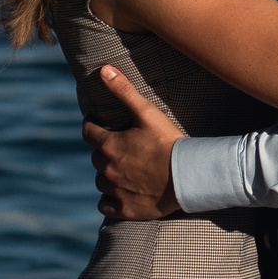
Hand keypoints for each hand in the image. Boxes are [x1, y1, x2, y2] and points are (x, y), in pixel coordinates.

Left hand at [83, 65, 183, 220]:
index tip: (98, 124)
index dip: (92, 126)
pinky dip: (110, 200)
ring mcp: (115, 191)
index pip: (88, 132)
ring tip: (124, 169)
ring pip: (101, 181)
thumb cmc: (169, 141)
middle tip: (121, 147)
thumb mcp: (147, 112)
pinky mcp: (125, 209)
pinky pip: (106, 206)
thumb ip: (124, 90)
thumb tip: (104, 69)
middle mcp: (107, 169)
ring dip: (108, 174)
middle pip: (96, 157)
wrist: (189, 176)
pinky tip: (121, 193)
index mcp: (109, 145)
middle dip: (104, 151)